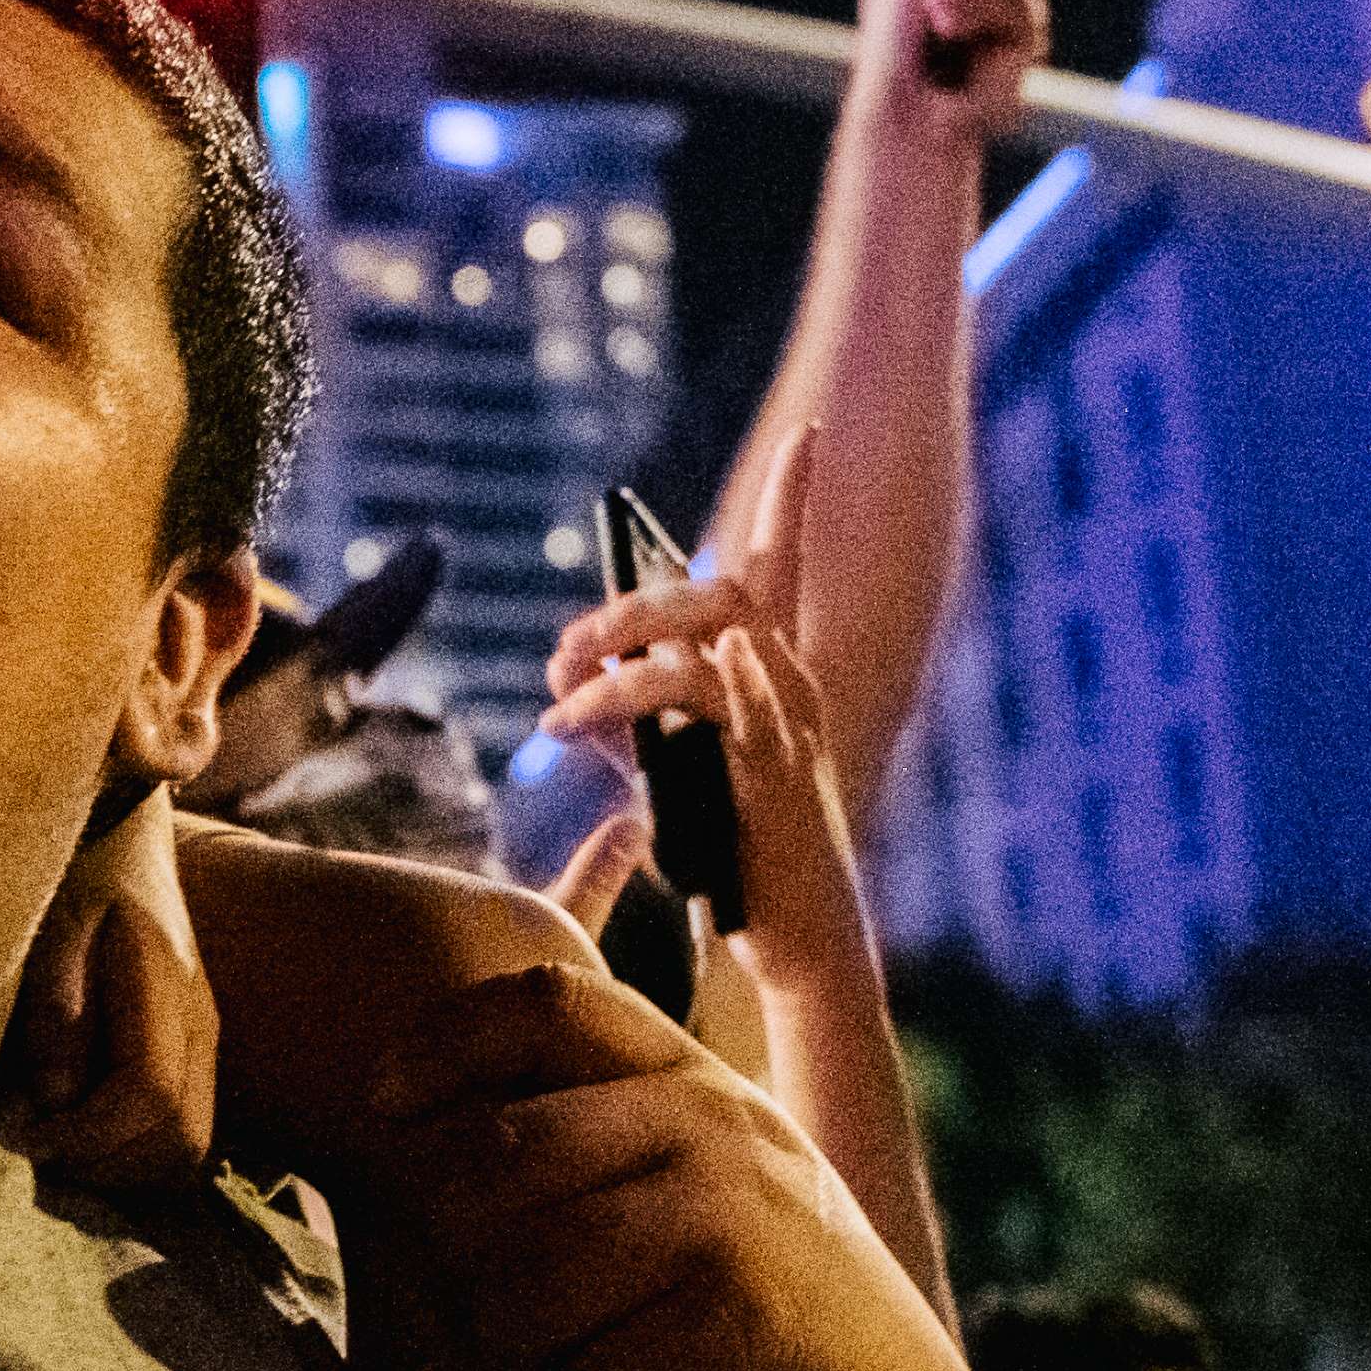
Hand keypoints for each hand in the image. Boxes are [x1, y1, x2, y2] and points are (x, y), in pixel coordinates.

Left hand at [0, 795, 219, 1191]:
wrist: (105, 845)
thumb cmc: (61, 885)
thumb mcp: (40, 933)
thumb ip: (51, 1013)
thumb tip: (60, 1101)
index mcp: (165, 980)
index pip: (149, 1093)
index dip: (85, 1133)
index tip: (25, 1133)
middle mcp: (200, 1020)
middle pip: (178, 1140)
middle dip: (102, 1166)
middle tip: (37, 1151)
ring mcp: (204, 1045)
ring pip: (188, 1154)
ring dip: (119, 1173)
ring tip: (58, 1150)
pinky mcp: (194, 1063)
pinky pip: (185, 1144)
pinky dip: (136, 1166)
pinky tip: (86, 1146)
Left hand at [353, 958, 997, 1370]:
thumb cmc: (740, 1311)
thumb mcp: (686, 1189)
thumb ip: (585, 1138)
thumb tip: (395, 1127)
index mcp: (691, 1080)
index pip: (550, 1003)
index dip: (445, 1038)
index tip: (378, 1106)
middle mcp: (719, 1130)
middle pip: (509, 1152)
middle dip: (441, 1247)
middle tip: (411, 1317)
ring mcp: (742, 1226)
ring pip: (537, 1274)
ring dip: (478, 1357)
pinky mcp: (753, 1335)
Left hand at [540, 431, 876, 1003]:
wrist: (794, 937)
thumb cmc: (738, 853)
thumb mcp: (681, 770)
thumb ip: (647, 717)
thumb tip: (586, 682)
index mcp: (774, 673)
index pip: (787, 567)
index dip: (795, 499)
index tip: (810, 434)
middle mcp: (789, 682)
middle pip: (717, 592)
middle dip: (631, 605)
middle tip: (567, 649)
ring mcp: (787, 719)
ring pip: (703, 639)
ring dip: (619, 659)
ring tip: (560, 706)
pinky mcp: (772, 764)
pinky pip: (715, 698)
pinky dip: (648, 691)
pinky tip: (590, 716)